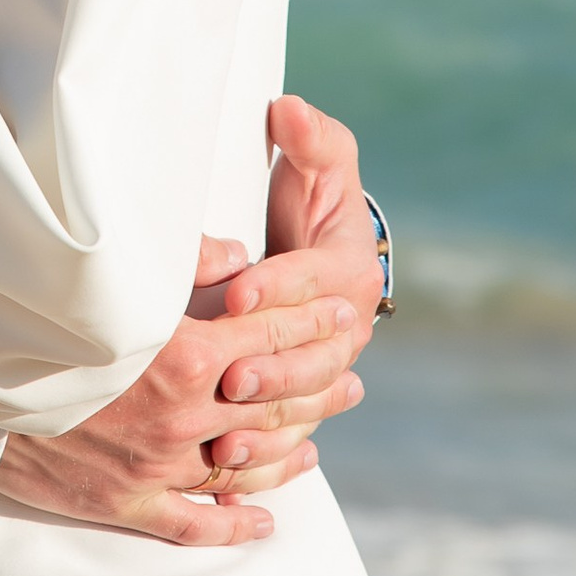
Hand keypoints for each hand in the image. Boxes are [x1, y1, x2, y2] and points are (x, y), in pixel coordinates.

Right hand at [0, 265, 364, 545]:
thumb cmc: (34, 320)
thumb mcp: (111, 280)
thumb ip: (181, 264)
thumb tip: (241, 257)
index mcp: (182, 354)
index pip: (272, 337)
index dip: (315, 322)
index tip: (344, 314)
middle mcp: (180, 416)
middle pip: (273, 402)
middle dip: (320, 386)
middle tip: (353, 377)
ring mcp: (155, 466)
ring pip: (246, 466)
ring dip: (291, 452)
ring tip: (320, 439)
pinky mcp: (124, 502)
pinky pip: (193, 522)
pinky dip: (233, 524)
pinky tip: (263, 521)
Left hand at [194, 95, 382, 489]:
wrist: (314, 260)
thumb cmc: (309, 200)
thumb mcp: (315, 164)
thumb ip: (308, 139)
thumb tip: (287, 109)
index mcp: (348, 270)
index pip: (314, 280)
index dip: (277, 286)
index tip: (234, 289)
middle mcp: (346, 327)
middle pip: (317, 357)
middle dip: (274, 368)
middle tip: (229, 376)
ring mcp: (329, 371)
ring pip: (308, 405)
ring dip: (270, 422)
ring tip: (227, 433)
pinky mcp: (305, 404)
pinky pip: (293, 438)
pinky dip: (265, 457)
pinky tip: (228, 467)